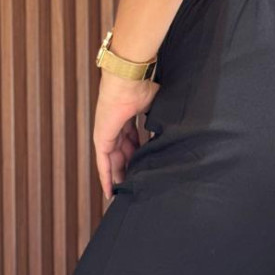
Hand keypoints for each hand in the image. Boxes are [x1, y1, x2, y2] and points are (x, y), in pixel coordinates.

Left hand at [93, 69, 159, 199]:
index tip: (144, 164)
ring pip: (113, 161)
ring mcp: (107, 133)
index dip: (138, 152)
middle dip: (129, 168)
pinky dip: (106, 178)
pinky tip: (110, 192)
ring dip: (119, 177)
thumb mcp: (155, 107)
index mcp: (127, 116)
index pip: (131, 139)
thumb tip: (173, 128)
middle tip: (135, 184)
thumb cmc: (142, 88)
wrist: (128, 82)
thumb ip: (160, 119)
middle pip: (123, 152)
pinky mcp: (101, 140)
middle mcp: (116, 126)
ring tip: (126, 192)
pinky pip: (103, 164)